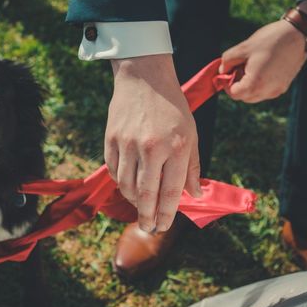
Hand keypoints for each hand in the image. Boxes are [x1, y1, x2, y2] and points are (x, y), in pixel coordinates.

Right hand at [105, 54, 202, 232]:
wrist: (144, 78)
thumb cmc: (172, 108)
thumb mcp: (190, 134)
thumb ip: (192, 166)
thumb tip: (195, 195)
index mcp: (175, 147)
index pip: (170, 191)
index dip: (166, 213)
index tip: (163, 226)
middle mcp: (150, 147)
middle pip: (145, 194)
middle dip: (146, 216)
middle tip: (148, 228)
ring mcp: (127, 143)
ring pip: (126, 185)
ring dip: (133, 200)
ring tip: (140, 206)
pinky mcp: (111, 139)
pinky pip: (114, 170)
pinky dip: (121, 182)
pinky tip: (128, 185)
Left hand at [220, 20, 306, 102]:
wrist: (298, 34)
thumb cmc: (270, 40)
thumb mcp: (242, 48)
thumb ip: (227, 62)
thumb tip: (222, 72)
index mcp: (256, 84)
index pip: (234, 94)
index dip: (227, 83)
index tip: (229, 70)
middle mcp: (268, 91)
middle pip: (244, 97)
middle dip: (238, 84)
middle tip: (240, 66)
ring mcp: (277, 90)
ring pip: (255, 95)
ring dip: (249, 84)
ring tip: (253, 65)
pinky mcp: (284, 86)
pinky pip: (266, 90)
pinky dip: (260, 83)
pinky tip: (263, 66)